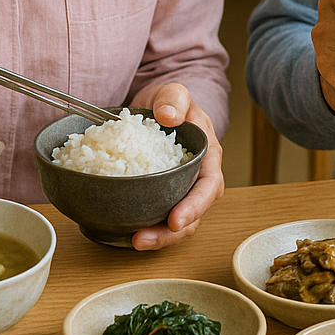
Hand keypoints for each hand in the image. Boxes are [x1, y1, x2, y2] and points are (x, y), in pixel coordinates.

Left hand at [128, 82, 223, 249]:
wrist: (158, 108)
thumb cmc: (171, 102)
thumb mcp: (174, 92)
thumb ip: (174, 98)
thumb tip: (168, 115)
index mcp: (207, 157)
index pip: (210, 186)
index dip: (195, 206)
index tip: (176, 220)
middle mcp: (196, 178)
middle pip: (193, 213)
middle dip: (171, 232)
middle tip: (144, 239)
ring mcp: (178, 188)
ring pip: (175, 222)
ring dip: (157, 236)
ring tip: (134, 241)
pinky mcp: (160, 194)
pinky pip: (156, 215)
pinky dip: (144, 226)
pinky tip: (124, 232)